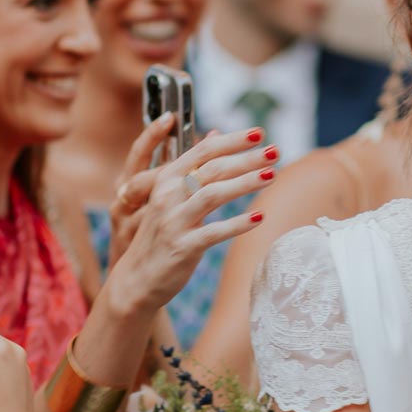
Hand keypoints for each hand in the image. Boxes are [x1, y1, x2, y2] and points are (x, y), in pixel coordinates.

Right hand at [105, 129, 276, 322]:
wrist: (136, 278)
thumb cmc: (159, 232)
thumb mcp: (170, 195)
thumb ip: (192, 165)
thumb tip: (216, 134)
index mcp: (165, 178)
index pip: (202, 151)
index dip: (231, 140)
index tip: (258, 132)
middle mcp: (167, 196)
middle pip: (211, 169)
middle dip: (245, 158)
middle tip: (275, 151)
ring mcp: (173, 221)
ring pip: (213, 194)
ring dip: (245, 183)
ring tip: (272, 175)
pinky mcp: (182, 247)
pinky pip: (214, 232)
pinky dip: (237, 224)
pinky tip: (259, 217)